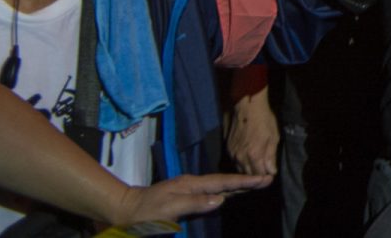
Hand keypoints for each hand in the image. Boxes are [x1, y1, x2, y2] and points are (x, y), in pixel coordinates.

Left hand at [110, 171, 273, 225]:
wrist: (123, 210)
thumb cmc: (145, 212)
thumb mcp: (169, 207)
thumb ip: (195, 202)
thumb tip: (221, 199)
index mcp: (191, 184)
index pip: (222, 183)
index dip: (243, 182)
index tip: (263, 179)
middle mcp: (192, 184)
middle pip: (224, 182)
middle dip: (245, 181)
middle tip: (266, 179)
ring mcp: (188, 190)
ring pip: (218, 187)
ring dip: (237, 186)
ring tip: (255, 185)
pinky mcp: (184, 198)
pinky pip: (210, 193)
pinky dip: (224, 192)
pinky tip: (228, 194)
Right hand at [225, 89, 279, 174]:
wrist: (247, 106)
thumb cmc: (264, 119)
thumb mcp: (273, 137)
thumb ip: (271, 156)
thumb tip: (272, 172)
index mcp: (254, 155)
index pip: (259, 176)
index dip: (266, 178)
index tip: (271, 176)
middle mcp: (240, 157)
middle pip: (248, 176)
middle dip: (256, 178)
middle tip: (264, 174)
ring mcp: (232, 153)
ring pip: (240, 170)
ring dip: (248, 172)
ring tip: (256, 169)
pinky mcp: (227, 149)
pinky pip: (235, 162)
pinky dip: (241, 164)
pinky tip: (247, 161)